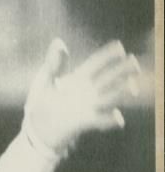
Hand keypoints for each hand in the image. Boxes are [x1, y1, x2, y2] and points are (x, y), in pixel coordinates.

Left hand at [24, 38, 139, 156]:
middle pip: (108, 78)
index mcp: (78, 79)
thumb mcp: (45, 80)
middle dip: (122, 71)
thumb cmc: (41, 103)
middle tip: (135, 63)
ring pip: (109, 98)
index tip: (120, 47)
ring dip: (121, 93)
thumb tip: (59, 41)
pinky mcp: (83, 123)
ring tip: (133, 87)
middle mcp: (87, 92)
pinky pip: (99, 120)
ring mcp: (87, 107)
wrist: (36, 130)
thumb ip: (54, 63)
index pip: (96, 64)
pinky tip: (118, 118)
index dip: (108, 56)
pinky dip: (109, 120)